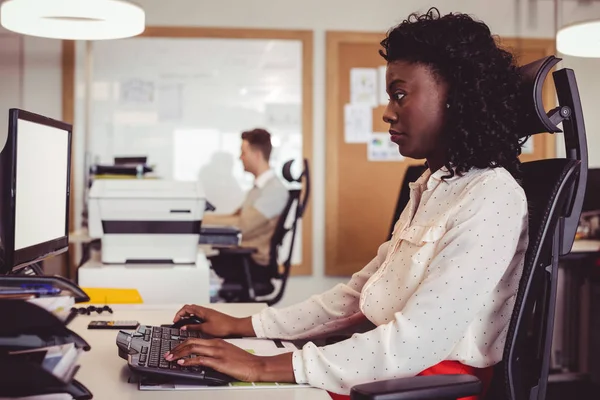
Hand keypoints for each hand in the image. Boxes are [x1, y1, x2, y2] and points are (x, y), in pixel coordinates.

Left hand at [164, 338, 294, 382]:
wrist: (255, 365)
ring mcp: (217, 352)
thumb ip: (215, 353)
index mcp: (217, 341)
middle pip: (191, 341)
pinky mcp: (219, 361)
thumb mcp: (228, 352)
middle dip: (176, 347)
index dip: (182, 344)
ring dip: (179, 353)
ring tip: (170, 358)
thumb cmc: (244, 361)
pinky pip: (200, 359)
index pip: (195, 339)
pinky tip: (183, 362)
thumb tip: (203, 358)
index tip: (174, 349)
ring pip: (193, 348)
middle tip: (168, 354)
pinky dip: (189, 360)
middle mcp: (215, 344)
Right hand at [173, 304, 254, 337]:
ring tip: (184, 325)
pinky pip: (199, 315)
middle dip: (182, 314)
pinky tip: (194, 326)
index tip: (175, 321)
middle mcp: (205, 310)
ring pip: (194, 312)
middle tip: (178, 322)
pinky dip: (194, 319)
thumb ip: (193, 327)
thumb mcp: (205, 329)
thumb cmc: (223, 327)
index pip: (186, 308)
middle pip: (189, 308)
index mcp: (202, 311)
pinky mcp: (211, 317)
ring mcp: (208, 313)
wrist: (235, 327)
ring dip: (188, 317)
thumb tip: (184, 327)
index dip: (179, 314)